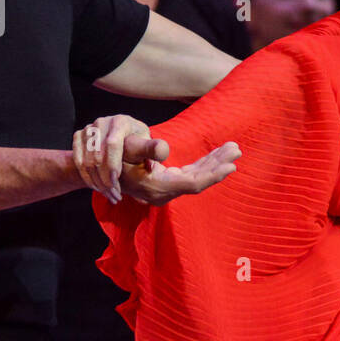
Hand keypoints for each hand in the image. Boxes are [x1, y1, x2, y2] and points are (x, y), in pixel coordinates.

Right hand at [72, 115, 167, 202]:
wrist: (119, 132)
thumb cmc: (136, 138)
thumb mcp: (147, 140)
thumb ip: (152, 149)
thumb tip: (157, 158)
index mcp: (121, 122)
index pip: (112, 143)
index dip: (112, 163)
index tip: (116, 181)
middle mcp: (102, 123)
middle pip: (97, 155)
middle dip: (105, 178)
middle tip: (115, 194)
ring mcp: (88, 129)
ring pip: (86, 160)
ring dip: (96, 181)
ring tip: (109, 194)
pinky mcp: (79, 136)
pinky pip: (78, 161)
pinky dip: (86, 177)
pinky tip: (98, 187)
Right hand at [119, 140, 240, 205]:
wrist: (103, 171)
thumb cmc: (114, 156)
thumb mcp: (126, 149)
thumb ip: (146, 149)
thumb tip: (165, 149)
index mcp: (157, 186)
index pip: (193, 183)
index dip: (213, 174)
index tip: (231, 164)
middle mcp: (164, 192)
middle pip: (199, 180)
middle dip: (218, 164)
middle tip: (237, 150)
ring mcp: (167, 189)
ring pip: (197, 177)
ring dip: (214, 162)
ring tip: (232, 149)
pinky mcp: (168, 183)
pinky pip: (191, 175)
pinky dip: (205, 164)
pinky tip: (217, 156)